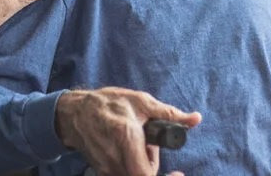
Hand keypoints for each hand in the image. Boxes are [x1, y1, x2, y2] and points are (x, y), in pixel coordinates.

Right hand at [56, 87, 200, 175]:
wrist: (75, 113)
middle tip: (151, 146)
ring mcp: (106, 167)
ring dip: (142, 165)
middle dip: (153, 164)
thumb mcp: (140, 102)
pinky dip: (131, 165)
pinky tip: (127, 150)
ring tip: (137, 144)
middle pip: (143, 175)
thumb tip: (195, 119)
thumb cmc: (108, 103)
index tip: (178, 173)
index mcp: (126, 137)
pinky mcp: (101, 171)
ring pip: (133, 175)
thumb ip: (169, 114)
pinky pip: (122, 174)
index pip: (146, 173)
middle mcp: (114, 157)